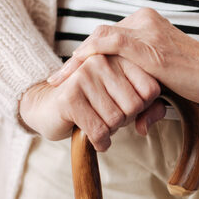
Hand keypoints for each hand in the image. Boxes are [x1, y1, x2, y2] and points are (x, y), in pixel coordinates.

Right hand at [20, 55, 164, 149]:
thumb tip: (146, 127)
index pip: (151, 89)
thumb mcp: (124, 101)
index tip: (125, 106)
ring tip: (100, 123)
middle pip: (135, 105)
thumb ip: (149, 109)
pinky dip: (101, 142)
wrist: (47, 106)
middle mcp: (102, 61)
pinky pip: (98, 130)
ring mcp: (84, 76)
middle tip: (110, 118)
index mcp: (119, 56)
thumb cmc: (92, 103)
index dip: (143, 107)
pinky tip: (96, 140)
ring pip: (116, 119)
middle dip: (125, 120)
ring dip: (111, 131)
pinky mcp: (69, 97)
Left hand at [46, 8, 198, 105]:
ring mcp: (145, 31)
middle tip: (57, 79)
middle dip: (76, 60)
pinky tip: (74, 72)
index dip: (86, 56)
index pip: (108, 36)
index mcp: (147, 23)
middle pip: (99, 36)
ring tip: (58, 80)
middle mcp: (143, 21)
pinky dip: (88, 56)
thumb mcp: (164, 83)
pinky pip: (108, 43)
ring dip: (76, 61)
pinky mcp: (147, 45)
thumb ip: (147, 93)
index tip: (70, 75)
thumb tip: (140, 124)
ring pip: (99, 39)